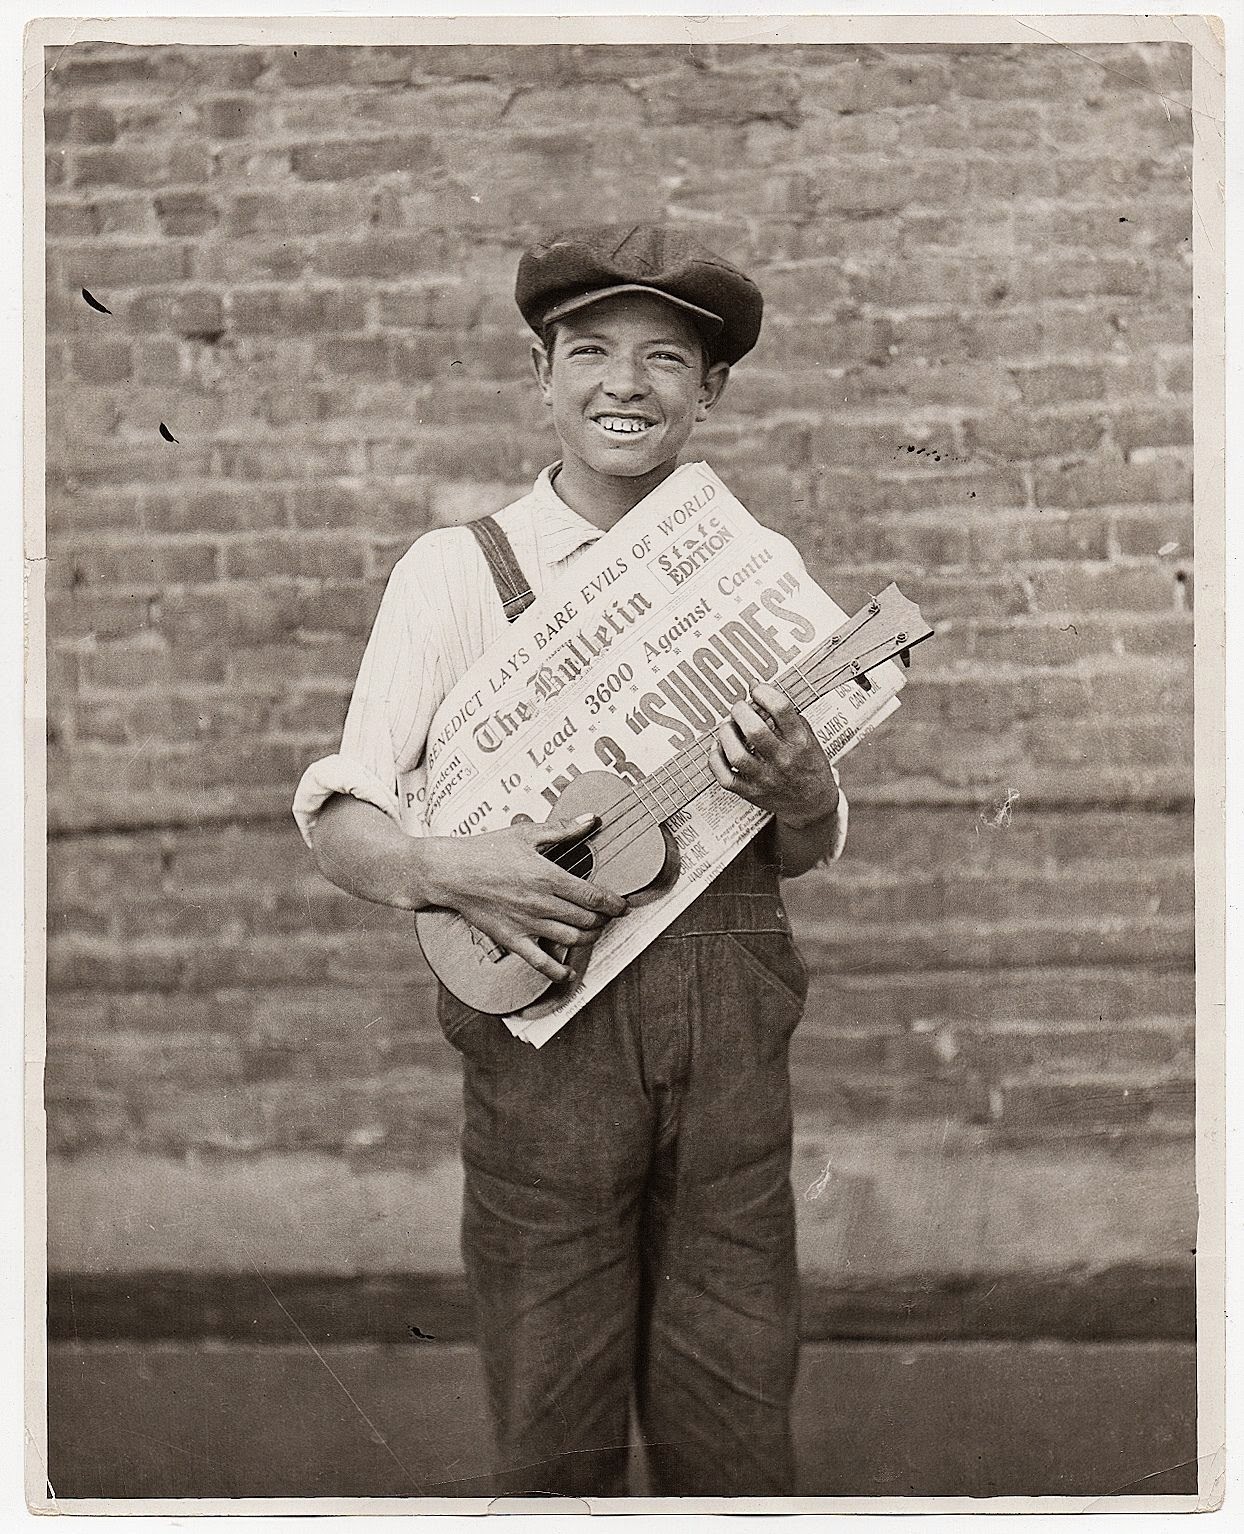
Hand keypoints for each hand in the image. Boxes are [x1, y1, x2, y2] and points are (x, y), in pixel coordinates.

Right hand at [426, 815, 627, 984]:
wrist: (451, 872)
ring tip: (593, 931)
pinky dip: (558, 972)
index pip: (594, 897)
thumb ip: (563, 829)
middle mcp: (541, 903)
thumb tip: (591, 819)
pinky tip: (568, 973)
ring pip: (571, 940)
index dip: (614, 904)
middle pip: (587, 920)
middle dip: (604, 920)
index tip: (622, 906)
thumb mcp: (527, 833)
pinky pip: (540, 962)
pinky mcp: (511, 939)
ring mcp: (527, 923)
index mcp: (548, 877)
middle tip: (607, 916)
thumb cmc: (486, 850)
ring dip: (589, 938)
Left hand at [707, 682, 840, 828]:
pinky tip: (719, 748)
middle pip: (754, 730)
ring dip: (726, 734)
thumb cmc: (808, 764)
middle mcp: (783, 760)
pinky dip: (715, 759)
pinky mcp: (751, 793)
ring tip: (728, 726)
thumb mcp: (807, 736)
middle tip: (739, 708)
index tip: (756, 689)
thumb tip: (756, 688)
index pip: (781, 709)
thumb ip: (785, 715)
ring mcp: (766, 779)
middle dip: (741, 711)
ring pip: (736, 754)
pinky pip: (725, 777)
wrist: (812, 804)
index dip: (764, 692)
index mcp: (800, 742)